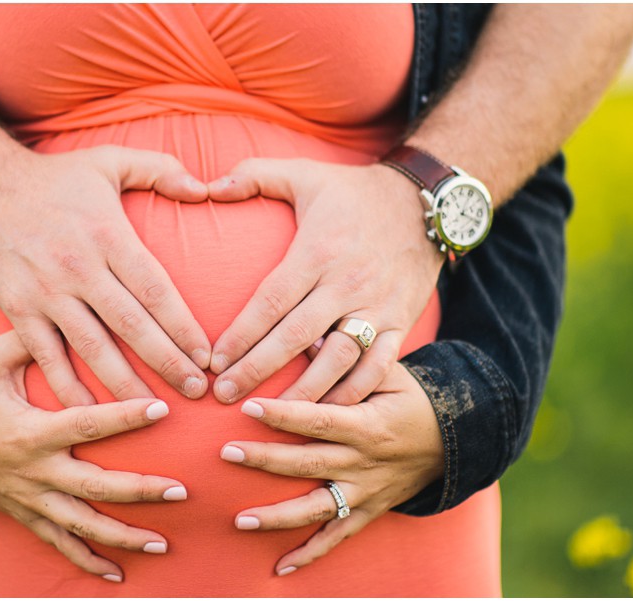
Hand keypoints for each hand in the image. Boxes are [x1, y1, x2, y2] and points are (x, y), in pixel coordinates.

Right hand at [0, 145, 211, 406]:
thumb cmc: (56, 177)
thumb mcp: (110, 160)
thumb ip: (160, 169)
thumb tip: (204, 187)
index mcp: (108, 234)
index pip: (155, 290)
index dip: (184, 327)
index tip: (207, 356)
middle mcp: (79, 267)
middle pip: (132, 325)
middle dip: (167, 362)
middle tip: (196, 392)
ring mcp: (46, 291)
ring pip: (92, 347)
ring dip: (125, 383)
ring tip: (154, 411)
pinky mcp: (18, 308)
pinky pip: (47, 355)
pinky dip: (67, 385)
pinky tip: (91, 411)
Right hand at [0, 330, 187, 581]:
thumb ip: (30, 341)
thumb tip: (69, 320)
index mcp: (30, 431)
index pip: (87, 425)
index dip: (126, 417)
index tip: (163, 409)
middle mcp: (34, 472)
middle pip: (94, 487)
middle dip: (140, 491)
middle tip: (180, 491)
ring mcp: (30, 499)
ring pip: (81, 526)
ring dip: (123, 536)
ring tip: (162, 543)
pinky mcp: (25, 514)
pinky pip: (58, 544)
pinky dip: (87, 562)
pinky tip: (118, 574)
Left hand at [207, 159, 443, 404]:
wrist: (423, 202)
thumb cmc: (352, 191)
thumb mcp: (304, 173)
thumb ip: (254, 175)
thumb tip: (209, 185)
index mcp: (318, 251)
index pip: (272, 301)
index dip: (241, 334)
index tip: (214, 360)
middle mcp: (347, 283)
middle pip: (295, 336)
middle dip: (257, 370)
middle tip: (224, 395)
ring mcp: (377, 306)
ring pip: (337, 359)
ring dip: (304, 391)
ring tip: (270, 416)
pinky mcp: (400, 321)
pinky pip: (379, 365)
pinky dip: (355, 391)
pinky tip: (327, 413)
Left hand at [219, 363, 443, 574]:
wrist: (452, 442)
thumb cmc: (411, 400)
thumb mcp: (389, 373)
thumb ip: (347, 359)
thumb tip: (306, 338)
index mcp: (367, 425)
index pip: (319, 419)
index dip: (283, 415)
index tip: (248, 407)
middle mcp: (363, 463)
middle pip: (308, 463)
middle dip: (265, 460)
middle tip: (226, 453)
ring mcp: (364, 492)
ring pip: (317, 508)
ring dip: (277, 516)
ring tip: (239, 520)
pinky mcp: (367, 512)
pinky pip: (337, 537)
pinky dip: (309, 554)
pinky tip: (279, 567)